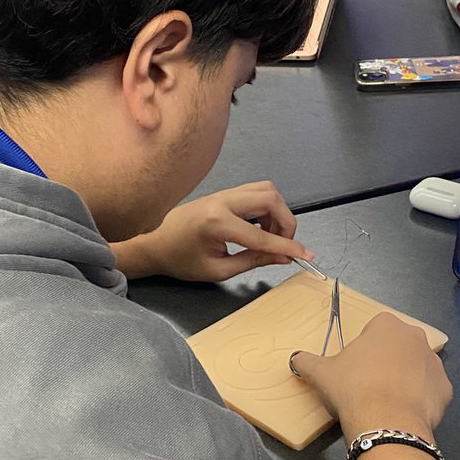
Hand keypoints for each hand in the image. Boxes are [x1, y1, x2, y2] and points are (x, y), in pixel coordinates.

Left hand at [111, 181, 315, 281]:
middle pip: (271, 198)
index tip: (306, 254)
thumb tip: (284, 257)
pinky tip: (259, 227)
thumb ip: (253, 261)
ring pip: (266, 190)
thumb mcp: (218, 269)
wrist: (153, 242)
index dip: (287, 246)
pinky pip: (256, 192)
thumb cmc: (181, 260)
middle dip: (286, 221)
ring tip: (269, 236)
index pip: (262, 234)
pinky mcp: (224, 193)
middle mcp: (222, 201)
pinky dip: (266, 207)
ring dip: (277, 212)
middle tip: (283, 244)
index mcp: (217, 223)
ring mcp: (223, 193)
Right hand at [290, 313, 451, 442]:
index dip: (364, 349)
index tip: (355, 368)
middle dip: (386, 361)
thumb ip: (306, 362)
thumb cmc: (353, 388)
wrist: (386, 422)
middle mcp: (415, 337)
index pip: (374, 329)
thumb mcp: (321, 373)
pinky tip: (403, 412)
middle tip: (368, 384)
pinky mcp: (445, 388)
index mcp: (386, 325)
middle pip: (397, 346)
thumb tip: (295, 359)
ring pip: (416, 367)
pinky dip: (419, 399)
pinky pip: (430, 390)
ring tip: (386, 401)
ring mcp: (434, 362)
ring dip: (404, 379)